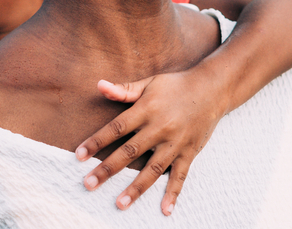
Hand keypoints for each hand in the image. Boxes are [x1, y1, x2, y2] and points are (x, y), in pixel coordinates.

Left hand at [75, 71, 226, 216]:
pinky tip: (165, 210)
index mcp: (147, 109)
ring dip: (136, 188)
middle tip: (89, 184)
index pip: (116, 128)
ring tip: (119, 204)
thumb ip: (124, 89)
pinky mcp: (189, 152)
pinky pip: (180, 175)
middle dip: (108, 169)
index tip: (79, 156)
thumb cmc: (176, 85)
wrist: (212, 88)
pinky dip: (173, 193)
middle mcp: (160, 127)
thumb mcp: (150, 83)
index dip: (97, 141)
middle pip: (130, 152)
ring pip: (153, 169)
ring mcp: (176, 142)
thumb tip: (99, 85)